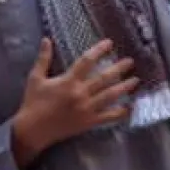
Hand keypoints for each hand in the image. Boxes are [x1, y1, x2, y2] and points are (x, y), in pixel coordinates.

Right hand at [10, 38, 137, 167]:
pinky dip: (120, 113)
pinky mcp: (89, 122)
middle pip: (104, 78)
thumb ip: (43, 58)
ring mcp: (87, 109)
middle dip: (119, 68)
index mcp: (68, 81)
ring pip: (110, 96)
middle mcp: (81, 94)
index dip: (99, 51)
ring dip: (124, 87)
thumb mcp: (35, 78)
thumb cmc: (33, 102)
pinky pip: (108, 117)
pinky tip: (130, 108)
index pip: (87, 61)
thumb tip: (46, 39)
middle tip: (130, 61)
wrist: (33, 130)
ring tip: (135, 80)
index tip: (109, 43)